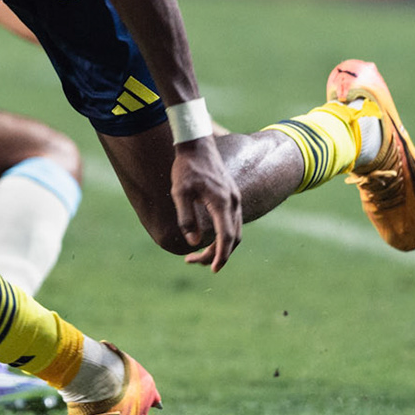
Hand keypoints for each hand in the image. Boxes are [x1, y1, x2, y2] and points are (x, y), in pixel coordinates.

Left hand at [171, 138, 241, 271]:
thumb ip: (186, 218)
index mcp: (222, 202)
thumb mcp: (179, 193)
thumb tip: (194, 242)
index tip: (213, 269)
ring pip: (234, 231)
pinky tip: (206, 238)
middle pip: (232, 238)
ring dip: (219, 246)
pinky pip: (232, 222)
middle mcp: (233, 202)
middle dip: (216, 254)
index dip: (220, 255)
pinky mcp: (232, 197)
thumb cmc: (186, 168)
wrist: (197, 145)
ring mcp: (235, 199)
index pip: (226, 236)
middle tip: (192, 262)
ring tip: (195, 255)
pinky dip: (223, 235)